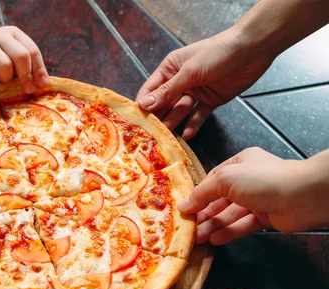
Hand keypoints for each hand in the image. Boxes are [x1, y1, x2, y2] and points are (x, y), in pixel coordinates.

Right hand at [0, 10, 48, 93]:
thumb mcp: (8, 51)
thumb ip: (25, 62)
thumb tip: (43, 83)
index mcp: (13, 33)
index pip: (32, 50)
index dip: (39, 70)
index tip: (42, 85)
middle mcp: (0, 35)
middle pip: (21, 56)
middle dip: (26, 76)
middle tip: (27, 89)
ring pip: (4, 66)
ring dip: (5, 78)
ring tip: (0, 79)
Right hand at [135, 28, 274, 138]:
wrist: (253, 49)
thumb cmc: (218, 53)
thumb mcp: (189, 72)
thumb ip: (167, 91)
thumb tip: (144, 104)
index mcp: (170, 69)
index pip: (150, 90)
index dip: (143, 104)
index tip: (135, 121)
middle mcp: (180, 81)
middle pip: (164, 103)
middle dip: (157, 118)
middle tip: (149, 135)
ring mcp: (195, 92)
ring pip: (180, 111)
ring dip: (173, 123)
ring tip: (166, 138)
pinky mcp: (210, 100)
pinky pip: (198, 115)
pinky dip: (193, 125)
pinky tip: (187, 135)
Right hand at [178, 147, 328, 244]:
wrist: (302, 195)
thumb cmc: (262, 179)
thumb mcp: (225, 179)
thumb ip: (202, 192)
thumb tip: (184, 204)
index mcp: (239, 164)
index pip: (212, 180)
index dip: (197, 195)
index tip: (184, 209)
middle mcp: (248, 180)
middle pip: (219, 200)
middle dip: (203, 214)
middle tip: (188, 228)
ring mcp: (258, 200)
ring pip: (230, 214)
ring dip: (213, 226)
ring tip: (198, 238)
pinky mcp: (266, 217)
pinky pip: (243, 225)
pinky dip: (229, 232)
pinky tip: (216, 240)